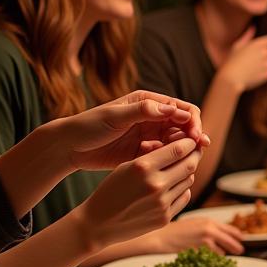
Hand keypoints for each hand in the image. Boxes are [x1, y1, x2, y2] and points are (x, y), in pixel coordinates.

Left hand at [50, 91, 207, 171]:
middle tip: (198, 150)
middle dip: (193, 137)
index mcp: (148, 102)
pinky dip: (166, 159)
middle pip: (184, 126)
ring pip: (176, 142)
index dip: (193, 121)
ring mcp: (148, 135)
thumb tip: (172, 109)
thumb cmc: (88, 126)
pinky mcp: (143, 153)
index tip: (196, 136)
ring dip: (182, 150)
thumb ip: (143, 111)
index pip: (182, 109)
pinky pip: (163, 156)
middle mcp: (152, 117)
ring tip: (179, 159)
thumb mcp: (114, 116)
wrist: (68, 147)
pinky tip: (156, 163)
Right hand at [74, 137, 202, 250]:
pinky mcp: (165, 217)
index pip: (178, 149)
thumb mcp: (126, 167)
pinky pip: (184, 197)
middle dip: (195, 155)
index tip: (191, 140)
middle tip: (195, 151)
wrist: (98, 224)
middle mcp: (155, 185)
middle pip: (189, 165)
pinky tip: (174, 185)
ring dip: (188, 172)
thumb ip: (153, 157)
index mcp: (143, 167)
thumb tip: (182, 148)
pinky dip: (183, 188)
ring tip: (181, 167)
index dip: (189, 143)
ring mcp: (161, 203)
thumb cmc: (111, 190)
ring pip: (188, 181)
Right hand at [150, 217, 245, 255]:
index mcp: (208, 220)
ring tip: (231, 255)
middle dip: (236, 244)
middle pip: (229, 237)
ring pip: (223, 246)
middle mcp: (209, 226)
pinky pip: (213, 253)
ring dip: (226, 251)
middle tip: (241, 250)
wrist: (160, 236)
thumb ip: (204, 229)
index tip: (241, 238)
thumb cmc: (173, 231)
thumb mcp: (192, 225)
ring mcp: (206, 236)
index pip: (228, 227)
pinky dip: (216, 257)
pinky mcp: (201, 245)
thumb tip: (215, 236)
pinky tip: (217, 259)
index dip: (236, 234)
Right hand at [217, 27, 266, 93]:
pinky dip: (264, 74)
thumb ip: (247, 36)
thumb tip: (253, 27)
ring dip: (265, 65)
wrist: (230, 79)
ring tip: (253, 68)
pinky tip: (254, 75)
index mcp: (258, 43)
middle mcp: (265, 52)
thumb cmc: (231, 62)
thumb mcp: (237, 46)